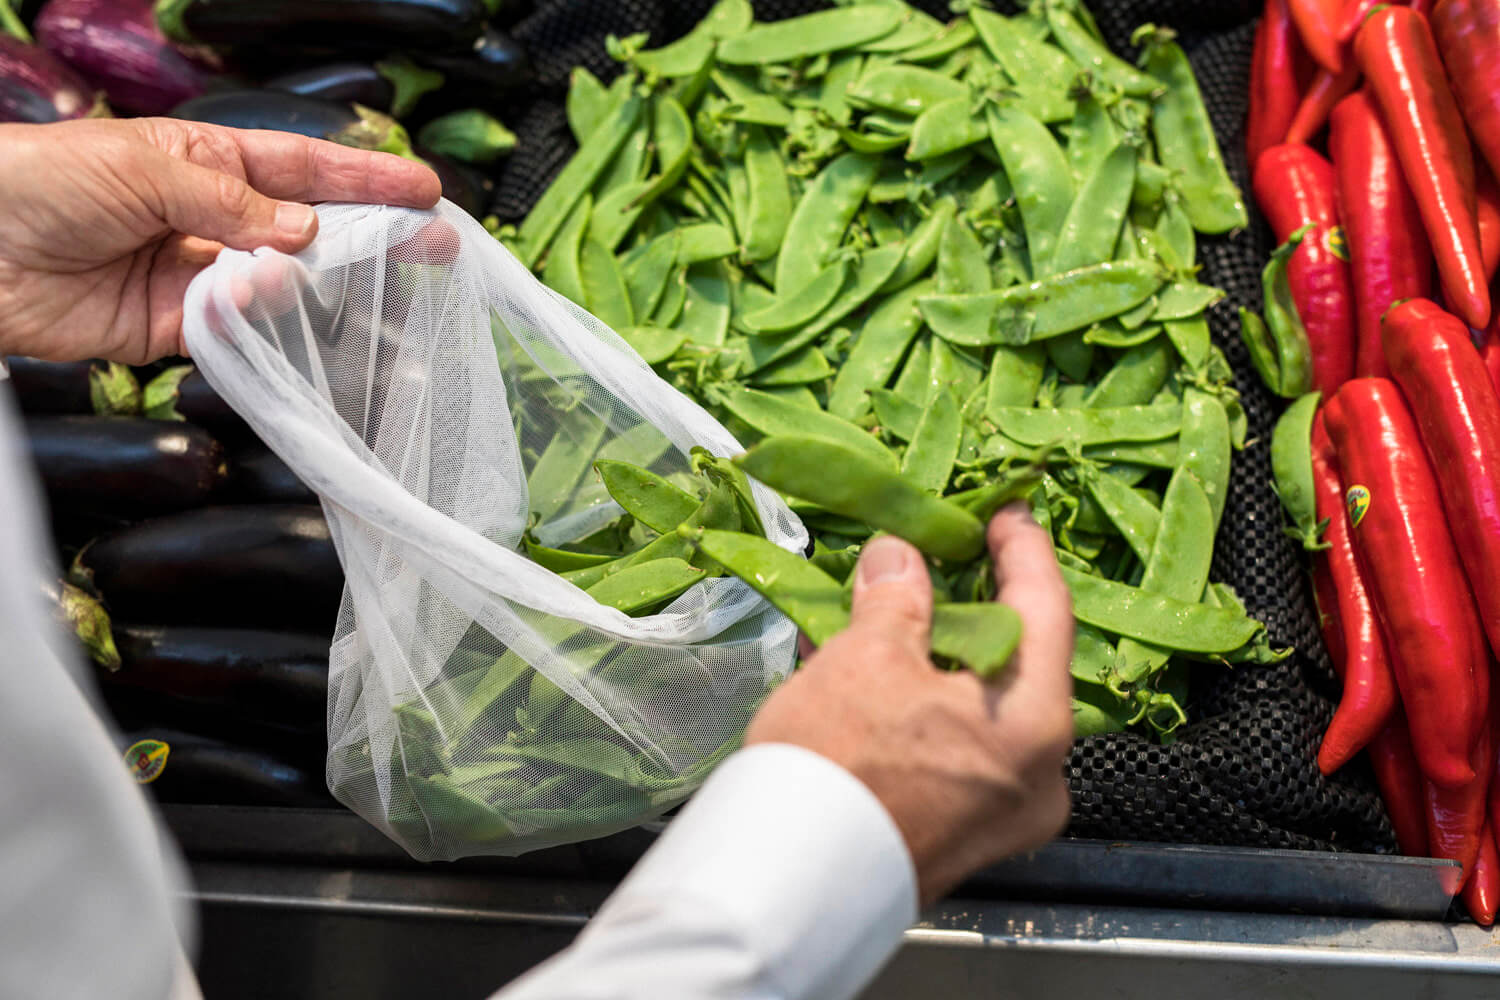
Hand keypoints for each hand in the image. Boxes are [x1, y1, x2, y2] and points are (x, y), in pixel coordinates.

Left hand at [0, 118, 441, 364]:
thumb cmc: (45, 181)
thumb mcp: (144, 167)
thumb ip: (230, 202)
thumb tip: (303, 234)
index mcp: (209, 161)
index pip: (305, 170)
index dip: (367, 181)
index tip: (424, 191)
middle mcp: (214, 219)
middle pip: (311, 232)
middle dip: (373, 239)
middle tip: (434, 251)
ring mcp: (199, 276)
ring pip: (281, 287)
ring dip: (310, 285)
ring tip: (337, 282)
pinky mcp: (175, 329)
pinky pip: (235, 332)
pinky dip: (254, 324)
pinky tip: (260, 305)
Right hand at [745, 506, 1074, 904]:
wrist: (789, 885)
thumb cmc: (842, 762)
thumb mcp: (867, 658)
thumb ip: (896, 599)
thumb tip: (900, 558)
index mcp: (1036, 724)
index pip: (1045, 611)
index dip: (1024, 550)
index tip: (1006, 512)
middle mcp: (1036, 775)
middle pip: (1011, 664)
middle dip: (964, 607)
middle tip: (938, 562)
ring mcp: (996, 813)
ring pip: (972, 707)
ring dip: (927, 656)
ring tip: (878, 612)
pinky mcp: (954, 834)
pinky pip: (947, 746)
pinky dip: (912, 704)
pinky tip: (859, 673)